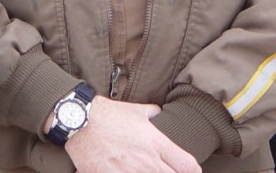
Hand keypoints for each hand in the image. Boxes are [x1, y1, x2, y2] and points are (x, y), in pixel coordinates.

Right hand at [64, 95, 201, 172]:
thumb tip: (160, 113)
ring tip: (146, 170)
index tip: (191, 172)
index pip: (188, 166)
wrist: (81, 123)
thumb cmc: (109, 115)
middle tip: (167, 170)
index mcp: (157, 144)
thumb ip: (153, 114)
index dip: (194, 172)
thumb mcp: (136, 110)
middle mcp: (148, 162)